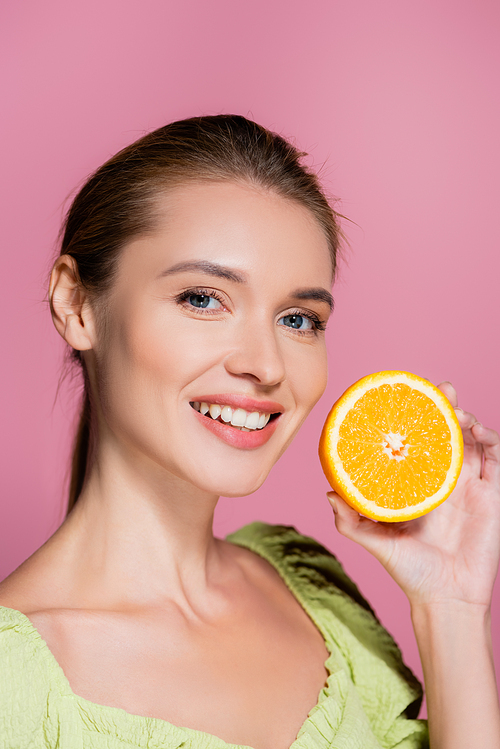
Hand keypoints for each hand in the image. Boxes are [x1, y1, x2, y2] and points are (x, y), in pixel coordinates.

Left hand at [327, 382, 499, 607]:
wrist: (445, 599)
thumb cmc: (410, 572)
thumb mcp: (375, 542)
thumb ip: (351, 522)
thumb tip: (328, 494)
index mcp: (418, 484)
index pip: (418, 443)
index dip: (416, 419)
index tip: (407, 398)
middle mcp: (443, 480)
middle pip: (447, 433)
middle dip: (445, 407)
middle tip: (438, 390)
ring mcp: (470, 487)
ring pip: (473, 441)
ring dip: (467, 418)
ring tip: (456, 408)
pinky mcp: (492, 496)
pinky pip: (498, 461)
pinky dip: (492, 440)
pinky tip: (478, 430)